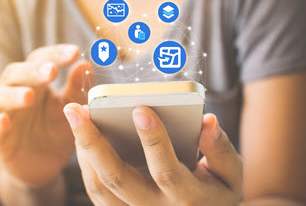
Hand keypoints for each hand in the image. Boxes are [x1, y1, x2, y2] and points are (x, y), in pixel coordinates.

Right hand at [0, 44, 93, 187]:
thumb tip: (86, 65)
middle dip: (33, 71)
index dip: (56, 54)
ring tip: (30, 97)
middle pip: (16, 73)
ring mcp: (4, 113)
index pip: (41, 60)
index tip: (75, 52)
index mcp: (36, 82)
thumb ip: (76, 88)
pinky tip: (5, 121)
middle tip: (51, 71)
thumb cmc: (56, 130)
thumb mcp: (71, 109)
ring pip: (1, 96)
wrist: (43, 165)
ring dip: (14, 95)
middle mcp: (16, 92)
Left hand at [63, 103, 242, 205]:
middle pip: (117, 179)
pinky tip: (81, 137)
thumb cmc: (216, 193)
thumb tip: (207, 121)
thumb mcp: (230, 176)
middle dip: (93, 142)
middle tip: (76, 109)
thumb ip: (221, 150)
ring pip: (100, 186)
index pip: (166, 171)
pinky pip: (96, 191)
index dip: (154, 141)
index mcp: (187, 198)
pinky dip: (85, 163)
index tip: (141, 109)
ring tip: (74, 117)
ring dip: (83, 150)